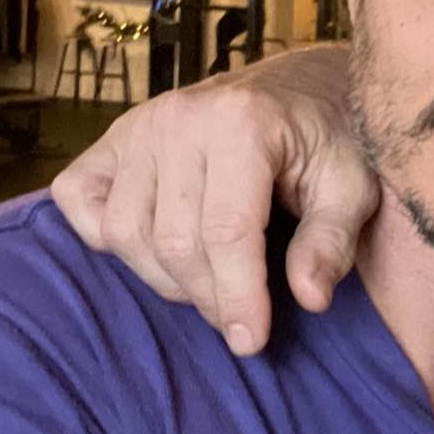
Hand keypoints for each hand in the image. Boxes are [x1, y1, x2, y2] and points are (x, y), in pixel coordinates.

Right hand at [51, 46, 373, 354]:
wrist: (297, 92)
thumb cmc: (328, 142)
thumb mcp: (353, 187)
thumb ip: (332, 241)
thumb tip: (310, 297)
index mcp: (242, 122)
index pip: (226, 232)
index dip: (237, 296)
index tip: (252, 342)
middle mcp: (180, 116)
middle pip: (175, 241)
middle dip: (209, 295)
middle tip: (240, 314)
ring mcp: (137, 125)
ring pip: (125, 232)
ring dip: (165, 276)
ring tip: (211, 281)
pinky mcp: (110, 138)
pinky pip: (80, 202)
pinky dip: (106, 236)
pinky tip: (155, 247)